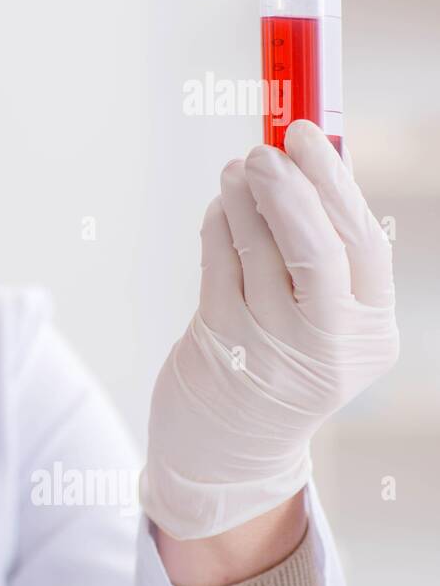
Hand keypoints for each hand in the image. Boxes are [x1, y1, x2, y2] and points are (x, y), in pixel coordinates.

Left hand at [141, 121, 398, 540]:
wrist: (230, 449)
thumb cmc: (281, 364)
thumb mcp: (324, 323)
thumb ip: (325, 253)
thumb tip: (311, 161)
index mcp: (369, 334)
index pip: (364, 245)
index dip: (336, 182)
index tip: (310, 135)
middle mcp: (326, 345)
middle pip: (317, 249)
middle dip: (289, 188)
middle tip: (266, 148)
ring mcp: (270, 349)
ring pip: (257, 252)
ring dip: (244, 200)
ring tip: (237, 170)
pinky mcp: (218, 346)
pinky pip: (217, 268)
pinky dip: (217, 228)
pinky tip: (220, 210)